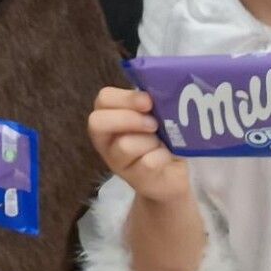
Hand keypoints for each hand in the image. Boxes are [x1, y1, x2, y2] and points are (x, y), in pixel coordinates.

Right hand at [89, 87, 191, 205]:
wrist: (172, 175)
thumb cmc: (160, 138)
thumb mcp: (153, 116)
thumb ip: (149, 104)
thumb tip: (157, 91)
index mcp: (108, 116)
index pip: (104, 98)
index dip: (125, 98)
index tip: (148, 101)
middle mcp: (105, 139)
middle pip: (98, 122)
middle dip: (129, 119)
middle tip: (153, 123)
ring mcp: (116, 161)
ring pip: (125, 145)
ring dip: (150, 141)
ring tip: (161, 143)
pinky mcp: (134, 179)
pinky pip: (147, 163)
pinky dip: (162, 157)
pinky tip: (167, 157)